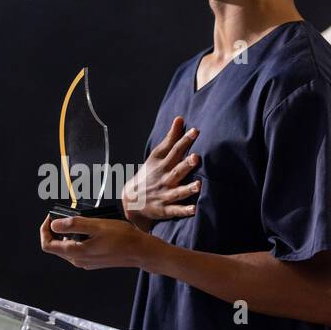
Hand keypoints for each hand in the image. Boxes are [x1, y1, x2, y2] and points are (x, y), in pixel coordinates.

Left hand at [40, 213, 147, 269]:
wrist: (139, 251)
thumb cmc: (122, 238)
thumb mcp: (96, 225)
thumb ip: (74, 224)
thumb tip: (54, 224)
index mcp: (75, 252)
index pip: (47, 244)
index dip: (44, 229)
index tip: (51, 217)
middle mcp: (77, 260)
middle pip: (55, 246)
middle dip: (55, 230)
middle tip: (64, 215)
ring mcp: (85, 261)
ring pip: (66, 247)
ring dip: (67, 233)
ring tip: (79, 220)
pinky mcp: (92, 260)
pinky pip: (77, 248)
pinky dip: (77, 238)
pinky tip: (89, 229)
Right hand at [122, 116, 201, 230]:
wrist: (131, 199)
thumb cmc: (150, 174)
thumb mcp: (156, 155)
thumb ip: (170, 138)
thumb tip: (180, 118)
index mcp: (161, 164)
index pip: (174, 150)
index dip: (184, 140)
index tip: (196, 131)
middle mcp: (164, 179)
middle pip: (176, 170)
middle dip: (186, 165)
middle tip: (196, 158)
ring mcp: (164, 195)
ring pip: (177, 192)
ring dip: (187, 189)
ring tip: (198, 185)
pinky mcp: (165, 210)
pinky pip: (175, 211)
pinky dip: (184, 211)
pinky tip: (194, 210)